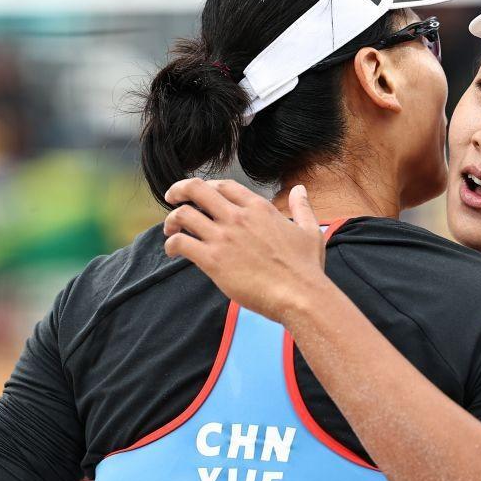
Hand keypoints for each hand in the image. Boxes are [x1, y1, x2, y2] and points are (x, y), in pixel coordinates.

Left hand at [162, 178, 327, 321]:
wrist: (300, 295)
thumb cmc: (307, 267)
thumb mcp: (310, 230)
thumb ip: (302, 207)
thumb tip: (300, 189)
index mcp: (259, 208)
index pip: (223, 185)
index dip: (207, 187)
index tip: (200, 195)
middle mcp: (238, 217)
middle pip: (196, 190)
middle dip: (178, 190)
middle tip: (171, 198)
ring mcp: (224, 237)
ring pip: (183, 215)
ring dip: (172, 220)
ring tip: (170, 229)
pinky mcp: (213, 260)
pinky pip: (181, 242)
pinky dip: (172, 244)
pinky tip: (173, 251)